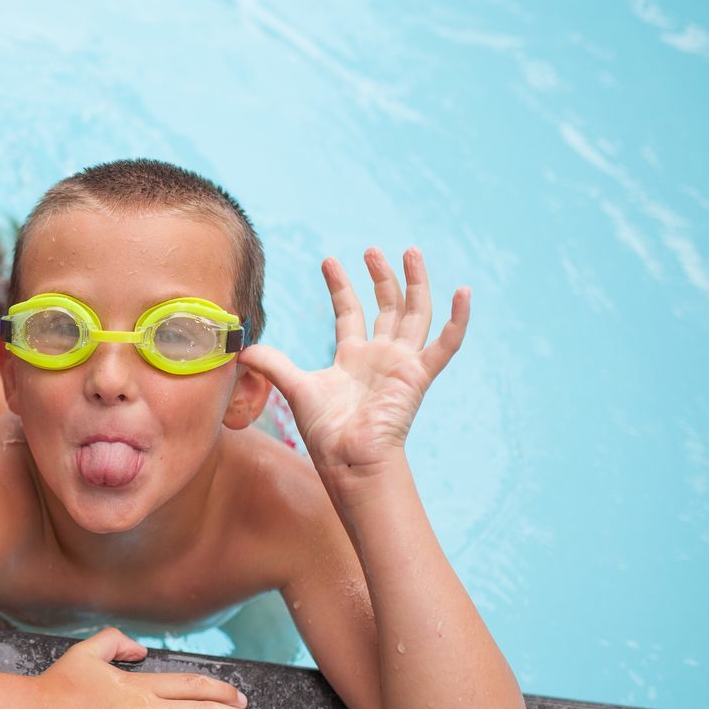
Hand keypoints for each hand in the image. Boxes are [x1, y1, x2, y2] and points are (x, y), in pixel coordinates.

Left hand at [237, 248, 468, 481]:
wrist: (348, 458)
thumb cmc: (326, 432)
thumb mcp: (295, 388)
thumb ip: (273, 364)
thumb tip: (242, 349)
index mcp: (353, 357)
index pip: (350, 311)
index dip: (341, 286)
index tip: (328, 260)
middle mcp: (380, 356)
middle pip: (387, 306)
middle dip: (381, 277)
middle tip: (372, 250)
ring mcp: (402, 363)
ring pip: (416, 313)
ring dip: (416, 282)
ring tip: (411, 251)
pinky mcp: (418, 375)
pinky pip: (445, 345)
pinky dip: (458, 320)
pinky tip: (465, 292)